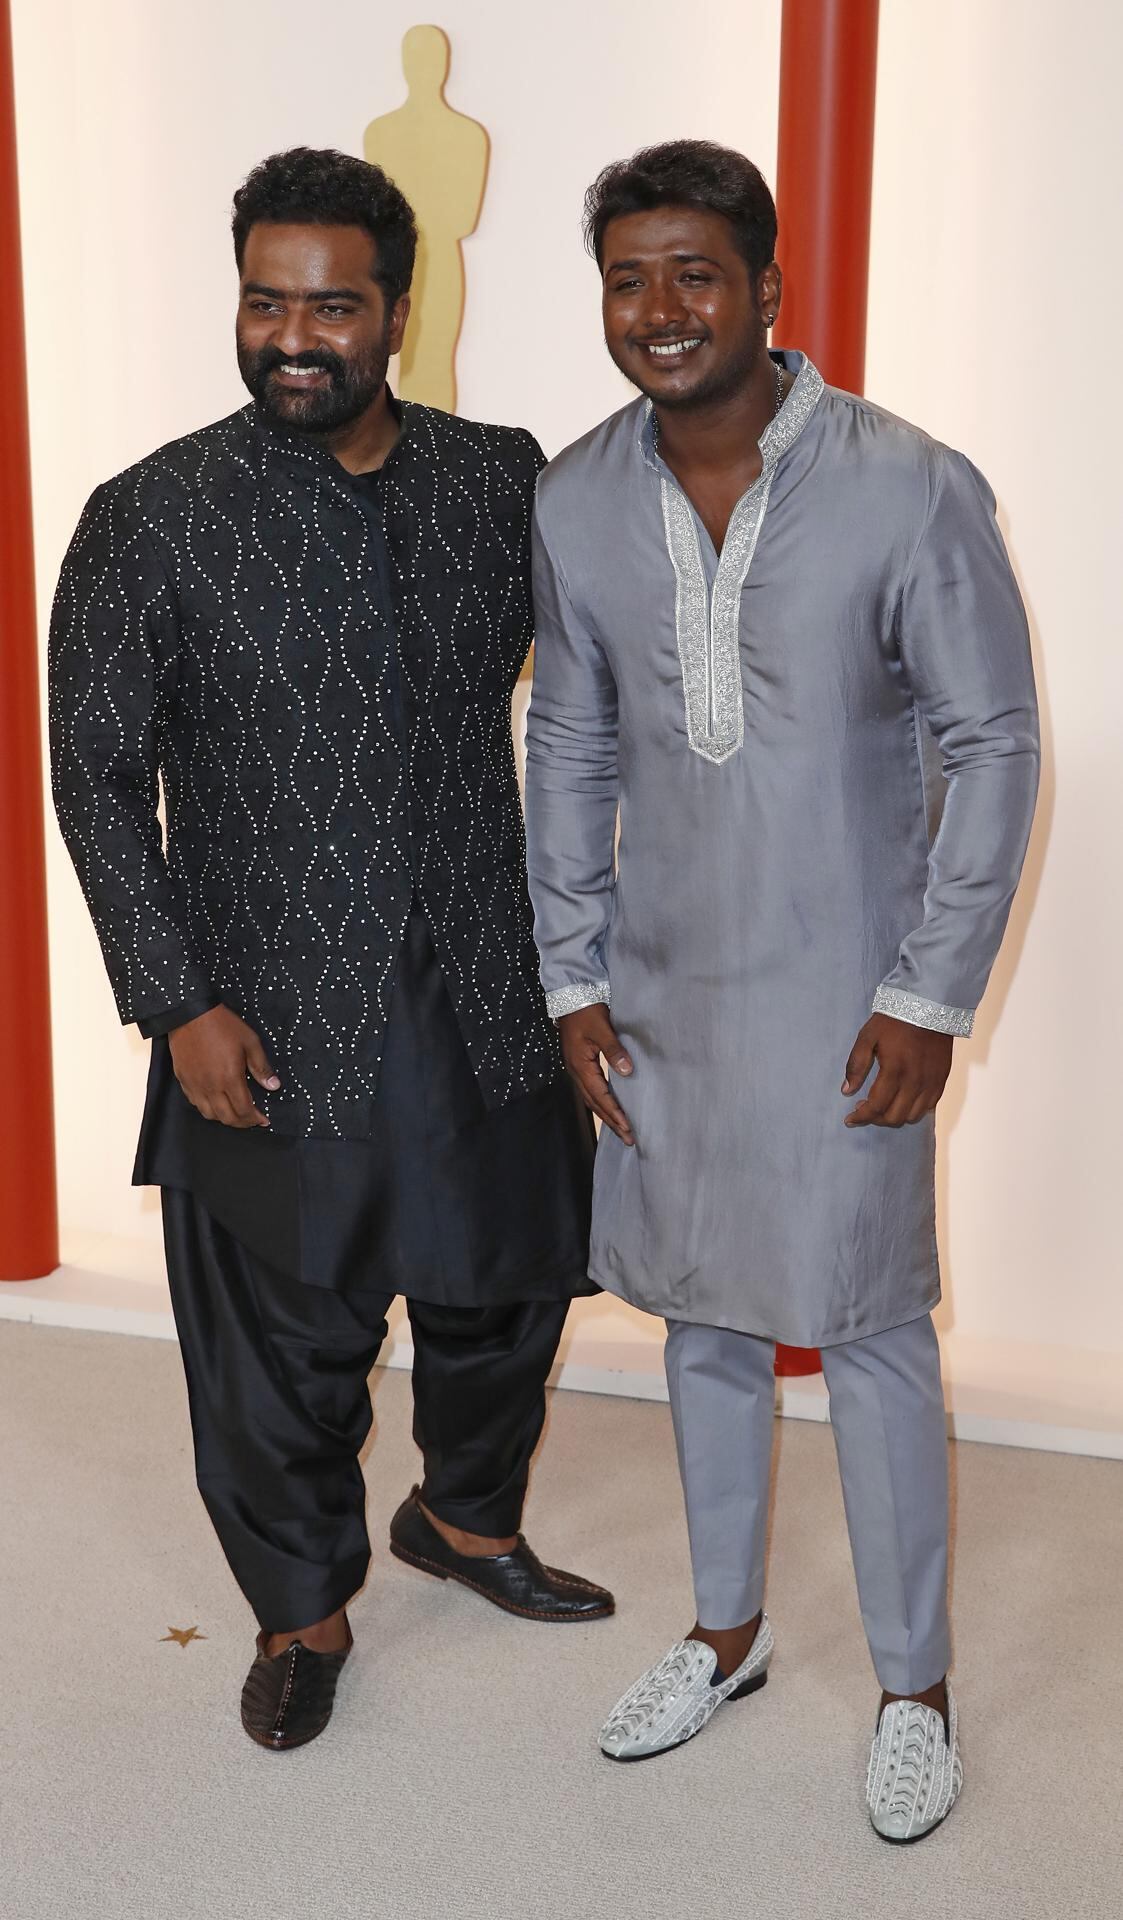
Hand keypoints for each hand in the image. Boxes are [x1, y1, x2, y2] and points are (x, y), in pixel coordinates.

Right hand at [168, 1005, 280, 1128]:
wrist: (191, 1014)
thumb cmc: (222, 1025)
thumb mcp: (250, 1042)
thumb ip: (261, 1067)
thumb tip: (273, 1086)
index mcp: (230, 1079)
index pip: (244, 1110)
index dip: (255, 1119)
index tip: (263, 1120)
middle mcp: (211, 1087)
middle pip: (227, 1118)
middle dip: (242, 1123)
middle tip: (251, 1119)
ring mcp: (195, 1085)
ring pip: (209, 1114)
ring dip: (224, 1118)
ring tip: (234, 1112)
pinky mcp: (183, 1080)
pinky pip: (195, 1103)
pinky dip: (207, 1108)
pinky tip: (215, 1101)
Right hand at [557, 1004, 635, 1145]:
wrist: (570, 996)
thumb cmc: (586, 1011)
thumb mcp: (602, 1028)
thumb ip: (614, 1049)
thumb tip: (627, 1071)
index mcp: (581, 1065)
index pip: (600, 1095)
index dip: (615, 1112)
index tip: (628, 1128)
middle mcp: (576, 1071)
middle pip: (595, 1103)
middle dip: (612, 1121)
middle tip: (629, 1139)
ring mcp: (576, 1069)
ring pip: (592, 1099)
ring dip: (607, 1115)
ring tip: (621, 1130)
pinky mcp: (579, 1064)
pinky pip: (590, 1090)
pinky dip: (601, 1103)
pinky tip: (609, 1108)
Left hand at [842, 1013, 952, 1128]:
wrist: (929, 1006)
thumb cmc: (894, 1021)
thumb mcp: (867, 1037)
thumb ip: (856, 1065)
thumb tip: (846, 1091)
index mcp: (894, 1071)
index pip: (876, 1107)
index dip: (860, 1117)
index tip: (849, 1119)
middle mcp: (915, 1082)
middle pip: (894, 1117)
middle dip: (876, 1118)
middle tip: (865, 1108)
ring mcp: (931, 1083)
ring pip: (912, 1116)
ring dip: (895, 1116)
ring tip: (884, 1105)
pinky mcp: (942, 1080)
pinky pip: (928, 1107)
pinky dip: (913, 1109)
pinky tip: (903, 1100)